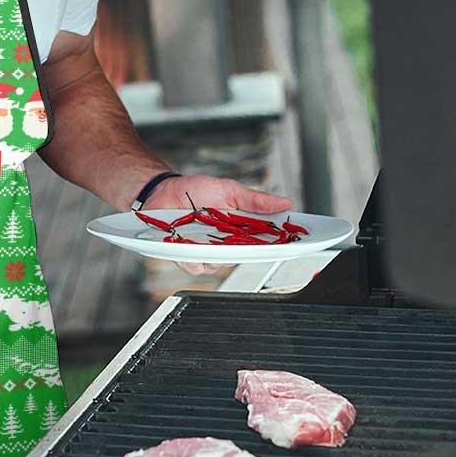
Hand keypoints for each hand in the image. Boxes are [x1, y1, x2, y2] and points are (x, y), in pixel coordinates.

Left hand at [145, 175, 292, 275]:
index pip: (264, 241)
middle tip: (249, 240)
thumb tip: (284, 202)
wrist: (162, 191)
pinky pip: (195, 266)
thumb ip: (254, 200)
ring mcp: (205, 252)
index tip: (293, 242)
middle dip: (249, 251)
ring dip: (217, 253)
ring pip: (220, 265)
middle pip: (244, 257)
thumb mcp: (228, 190)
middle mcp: (225, 244)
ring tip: (211, 238)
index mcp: (239, 229)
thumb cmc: (194, 191)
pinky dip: (194, 258)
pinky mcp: (186, 257)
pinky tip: (191, 246)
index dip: (279, 244)